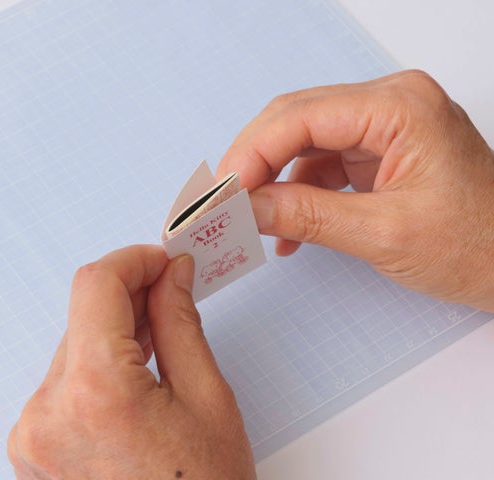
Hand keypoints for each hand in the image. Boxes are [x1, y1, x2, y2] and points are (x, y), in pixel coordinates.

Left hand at [7, 245, 254, 478]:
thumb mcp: (207, 400)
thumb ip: (179, 323)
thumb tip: (172, 275)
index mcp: (94, 394)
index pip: (96, 285)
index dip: (133, 261)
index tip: (162, 259)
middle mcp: (47, 413)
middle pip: (83, 317)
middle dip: (129, 297)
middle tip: (172, 290)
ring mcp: (33, 435)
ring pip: (74, 348)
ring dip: (113, 332)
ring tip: (159, 334)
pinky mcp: (33, 449)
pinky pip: (64, 383)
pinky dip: (98, 364)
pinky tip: (134, 368)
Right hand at [218, 70, 493, 311]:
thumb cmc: (479, 246)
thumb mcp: (383, 234)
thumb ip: (306, 216)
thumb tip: (245, 207)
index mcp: (400, 107)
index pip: (299, 117)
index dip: (250, 155)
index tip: (221, 193)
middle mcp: (391, 103)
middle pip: (295, 120)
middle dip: (253, 163)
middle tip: (223, 201)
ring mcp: (385, 125)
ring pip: (303, 141)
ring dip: (272, 180)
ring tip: (249, 218)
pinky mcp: (380, 150)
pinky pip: (322, 162)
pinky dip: (298, 193)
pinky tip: (287, 230)